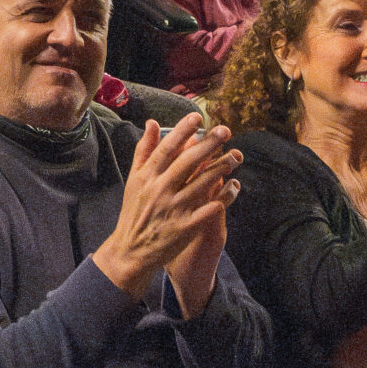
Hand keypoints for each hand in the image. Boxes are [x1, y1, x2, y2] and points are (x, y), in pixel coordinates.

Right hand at [92, 113, 241, 307]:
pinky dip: (223, 198)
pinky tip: (235, 186)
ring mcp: (174, 209)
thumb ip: (144, 150)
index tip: (198, 117)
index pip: (167, 148)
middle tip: (225, 130)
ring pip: (202, 184)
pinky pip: (209, 210)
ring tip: (234, 156)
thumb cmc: (134, 211)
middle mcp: (160, 190)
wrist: (131, 250)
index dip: (183, 131)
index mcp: (147, 176)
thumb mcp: (134, 179)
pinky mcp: (186, 228)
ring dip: (220, 168)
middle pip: (188, 163)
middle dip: (208, 144)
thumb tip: (152, 122)